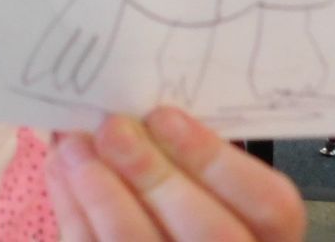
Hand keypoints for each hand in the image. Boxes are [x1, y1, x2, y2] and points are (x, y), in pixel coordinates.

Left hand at [46, 108, 304, 240]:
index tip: (164, 116)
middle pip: (209, 232)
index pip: (271, 205)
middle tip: (112, 128)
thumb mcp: (205, 179)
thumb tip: (134, 105)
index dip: (216, 159)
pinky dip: (74, 210)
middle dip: (152, 173)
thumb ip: (186, 152)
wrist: (156, 228)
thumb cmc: (183, 198)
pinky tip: (63, 172)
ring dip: (101, 190)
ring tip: (74, 147)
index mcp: (268, 234)